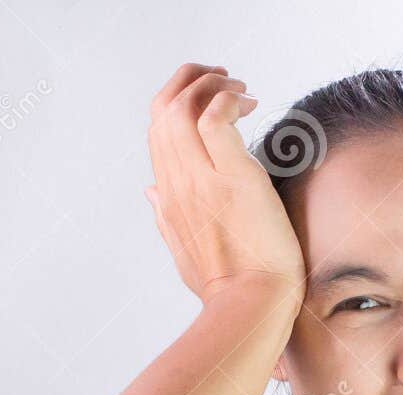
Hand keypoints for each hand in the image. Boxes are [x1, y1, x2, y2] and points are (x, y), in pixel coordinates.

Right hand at [144, 63, 306, 307]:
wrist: (252, 306)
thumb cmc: (228, 285)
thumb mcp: (183, 249)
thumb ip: (165, 216)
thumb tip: (150, 192)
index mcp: (168, 197)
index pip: (157, 131)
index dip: (177, 103)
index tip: (209, 100)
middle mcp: (178, 184)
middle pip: (163, 109)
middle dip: (192, 80)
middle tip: (226, 80)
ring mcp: (202, 180)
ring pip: (183, 106)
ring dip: (211, 84)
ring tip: (240, 88)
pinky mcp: (232, 179)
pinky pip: (214, 119)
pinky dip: (226, 99)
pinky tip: (245, 104)